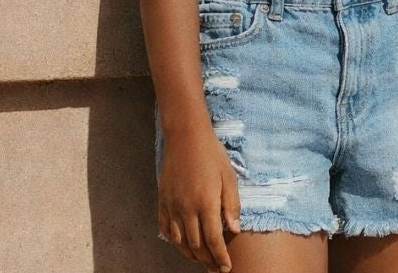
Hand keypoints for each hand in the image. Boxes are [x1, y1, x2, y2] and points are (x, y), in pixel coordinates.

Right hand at [158, 136, 239, 270]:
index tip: (226, 268)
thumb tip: (234, 230)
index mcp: (205, 203)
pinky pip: (165, 228)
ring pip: (179, 240)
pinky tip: (182, 245)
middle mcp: (186, 208)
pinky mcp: (162, 201)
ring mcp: (172, 205)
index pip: (213, 240)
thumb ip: (231, 206)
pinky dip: (174, 241)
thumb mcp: (229, 178)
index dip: (220, 257)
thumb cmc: (212, 155)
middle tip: (215, 269)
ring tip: (201, 261)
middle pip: (196, 245)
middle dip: (207, 261)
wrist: (185, 137)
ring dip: (191, 255)